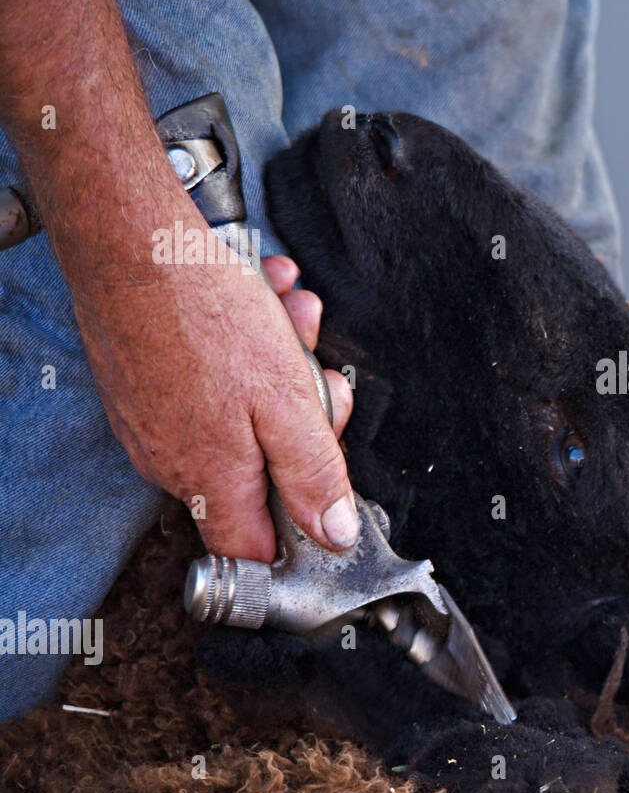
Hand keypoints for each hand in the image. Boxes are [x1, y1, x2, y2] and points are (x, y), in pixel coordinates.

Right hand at [65, 208, 355, 562]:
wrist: (130, 241)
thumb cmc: (206, 317)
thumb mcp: (287, 403)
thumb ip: (312, 474)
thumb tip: (334, 535)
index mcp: (212, 479)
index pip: (254, 551)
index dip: (298, 532)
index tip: (326, 497)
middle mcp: (174, 460)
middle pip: (263, 471)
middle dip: (305, 420)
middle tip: (319, 375)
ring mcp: (155, 420)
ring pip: (245, 412)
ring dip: (283, 365)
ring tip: (291, 314)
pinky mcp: (148, 381)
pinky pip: (214, 378)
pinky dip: (246, 341)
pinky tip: (263, 296)